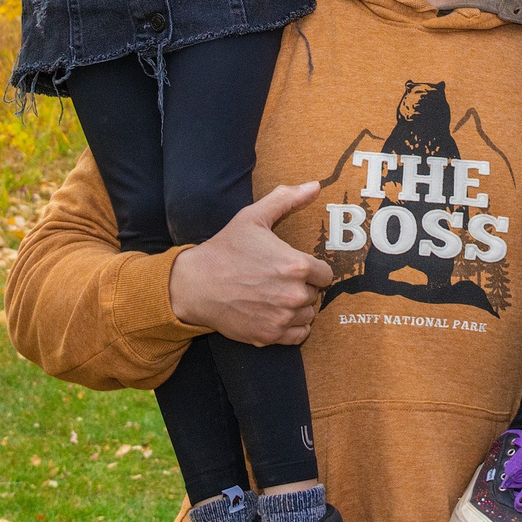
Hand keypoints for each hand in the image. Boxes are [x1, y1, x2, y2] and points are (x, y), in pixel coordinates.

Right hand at [167, 182, 332, 346]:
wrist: (195, 285)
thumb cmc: (225, 249)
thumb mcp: (253, 217)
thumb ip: (287, 199)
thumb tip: (315, 186)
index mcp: (296, 266)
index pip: (326, 274)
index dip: (313, 270)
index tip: (296, 268)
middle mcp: (294, 295)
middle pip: (316, 294)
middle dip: (304, 287)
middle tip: (281, 280)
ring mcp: (282, 318)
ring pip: (308, 315)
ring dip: (298, 308)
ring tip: (277, 296)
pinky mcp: (269, 336)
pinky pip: (298, 336)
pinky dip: (292, 327)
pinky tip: (277, 314)